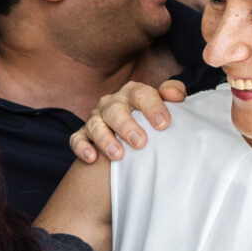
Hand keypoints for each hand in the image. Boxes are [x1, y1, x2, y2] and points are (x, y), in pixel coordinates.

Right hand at [68, 79, 189, 164]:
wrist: (134, 134)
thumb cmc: (152, 119)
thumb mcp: (166, 104)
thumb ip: (173, 93)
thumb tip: (174, 95)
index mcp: (132, 92)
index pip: (141, 94)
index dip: (152, 108)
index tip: (163, 125)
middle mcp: (112, 103)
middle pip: (115, 110)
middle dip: (126, 126)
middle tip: (140, 142)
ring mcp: (96, 118)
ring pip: (95, 125)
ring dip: (105, 140)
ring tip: (118, 155)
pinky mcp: (83, 134)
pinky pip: (77, 139)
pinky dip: (82, 148)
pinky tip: (92, 158)